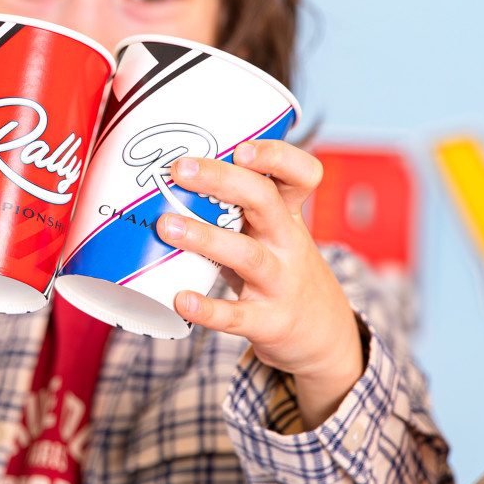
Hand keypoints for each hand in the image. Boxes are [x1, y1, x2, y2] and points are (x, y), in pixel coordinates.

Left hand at [156, 139, 364, 427]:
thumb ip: (231, 210)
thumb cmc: (280, 271)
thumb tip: (160, 180)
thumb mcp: (271, 235)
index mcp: (289, 216)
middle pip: (266, 201)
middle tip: (180, 170)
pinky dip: (208, 309)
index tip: (240, 148)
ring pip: (247, 254)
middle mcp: (288, 243)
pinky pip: (237, 315)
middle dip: (224, 180)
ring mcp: (280, 282)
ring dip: (205, 237)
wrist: (322, 335)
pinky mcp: (268, 321)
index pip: (301, 174)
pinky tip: (180, 299)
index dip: (276, 156)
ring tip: (166, 226)